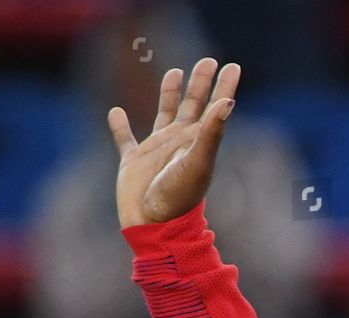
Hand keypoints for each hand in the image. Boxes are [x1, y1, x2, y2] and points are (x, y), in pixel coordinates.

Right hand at [108, 57, 240, 228]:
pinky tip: (116, 113)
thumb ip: (212, 132)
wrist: (156, 224)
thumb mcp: (198, 162)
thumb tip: (228, 101)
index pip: (214, 107)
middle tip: (208, 61)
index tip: (232, 65)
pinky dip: (120, 126)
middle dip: (200, 83)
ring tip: (174, 72)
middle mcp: (179, 142)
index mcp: (196, 141)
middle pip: (192, 105)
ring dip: (169, 93)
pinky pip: (125, 139)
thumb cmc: (179, 196)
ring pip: (164, 114)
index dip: (223, 86)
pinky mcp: (133, 162)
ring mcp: (156, 151)